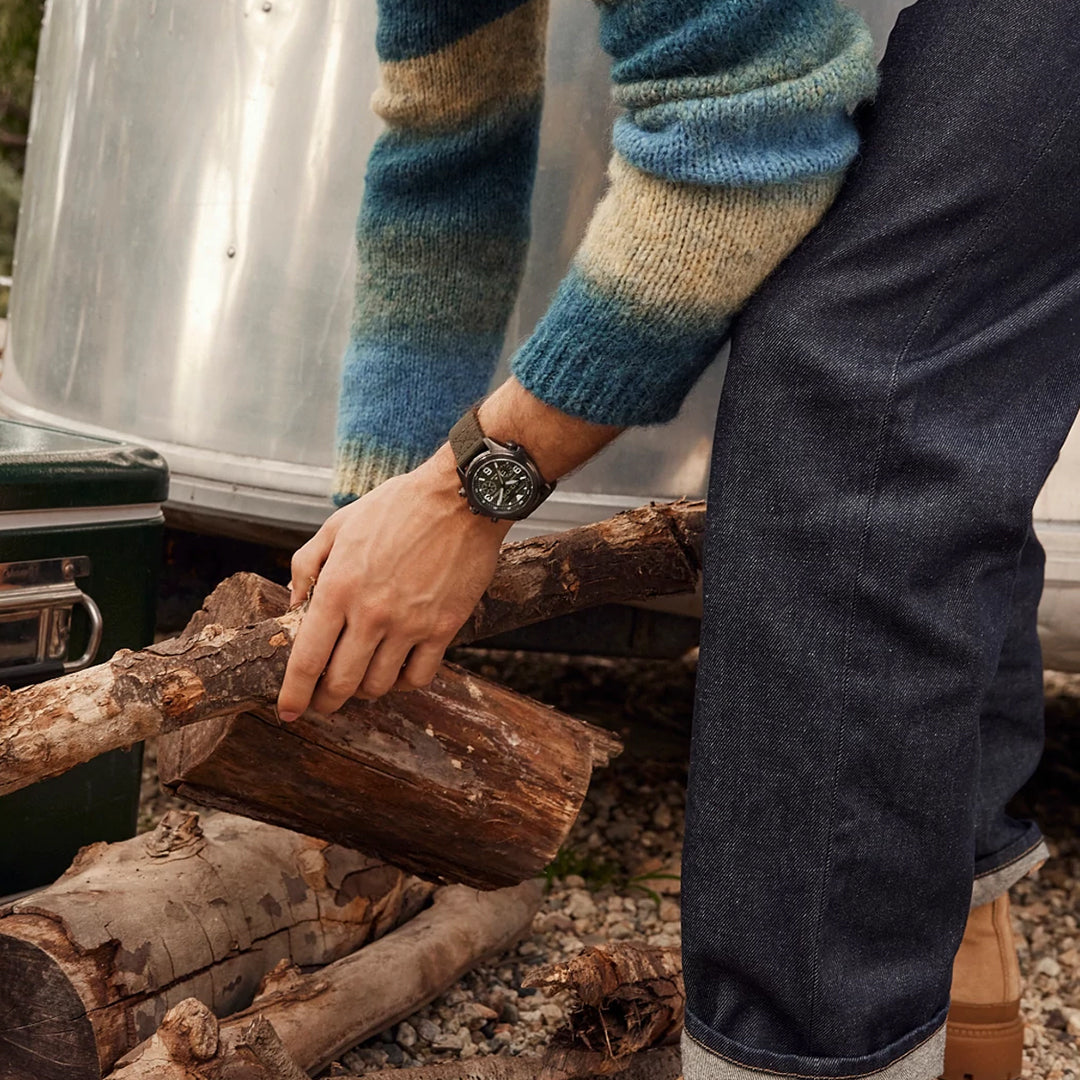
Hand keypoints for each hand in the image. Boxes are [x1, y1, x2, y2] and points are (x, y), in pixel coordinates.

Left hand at [277, 446, 510, 720]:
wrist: (460, 498)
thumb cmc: (397, 506)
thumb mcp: (338, 524)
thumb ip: (306, 564)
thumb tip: (294, 602)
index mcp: (338, 588)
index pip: (307, 661)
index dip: (293, 695)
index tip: (286, 711)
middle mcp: (371, 613)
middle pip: (340, 684)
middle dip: (325, 702)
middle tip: (322, 703)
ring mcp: (410, 624)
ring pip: (379, 685)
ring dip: (365, 690)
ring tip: (361, 680)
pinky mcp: (443, 628)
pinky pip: (419, 676)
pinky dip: (404, 682)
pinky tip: (398, 671)